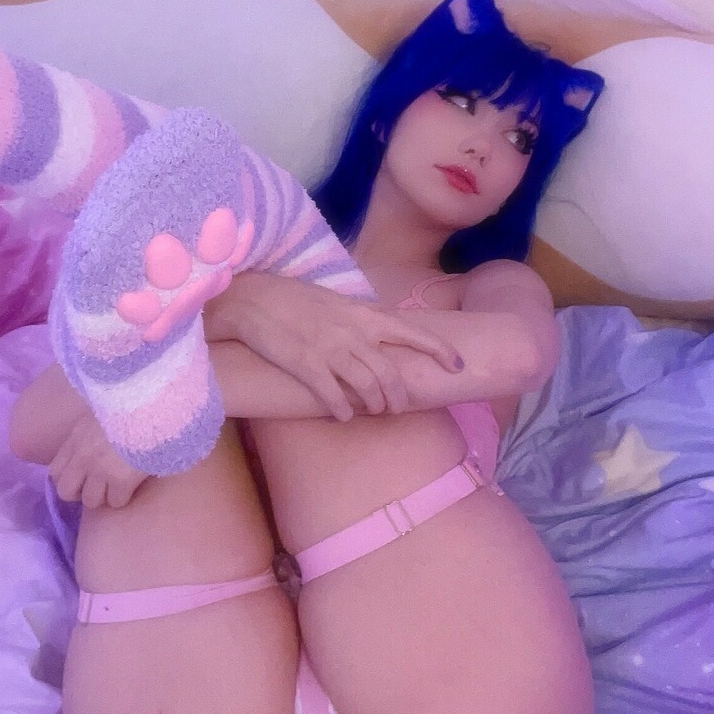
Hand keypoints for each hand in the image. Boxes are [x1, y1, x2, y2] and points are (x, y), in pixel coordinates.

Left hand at [48, 412, 150, 510]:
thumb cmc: (129, 405)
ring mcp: (100, 470)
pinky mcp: (121, 480)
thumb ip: (90, 433)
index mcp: (76, 439)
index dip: (68, 479)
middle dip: (80, 493)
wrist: (150, 406)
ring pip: (91, 501)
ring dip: (103, 497)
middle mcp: (82, 457)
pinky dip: (123, 497)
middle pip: (66, 491)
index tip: (82, 478)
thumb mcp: (100, 414)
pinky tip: (131, 487)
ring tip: (116, 488)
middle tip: (97, 488)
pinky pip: (115, 502)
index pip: (55, 472)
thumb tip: (92, 446)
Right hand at [208, 273, 462, 419]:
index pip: (413, 332)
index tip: (458, 366)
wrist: (254, 298)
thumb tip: (382, 340)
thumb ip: (362, 321)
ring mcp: (329, 349)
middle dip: (400, 396)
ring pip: (367, 387)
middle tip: (398, 408)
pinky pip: (333, 395)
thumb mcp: (338, 303)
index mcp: (364, 314)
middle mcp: (353, 332)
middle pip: (390, 373)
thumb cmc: (296, 300)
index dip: (439, 350)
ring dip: (376, 405)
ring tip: (373, 412)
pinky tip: (344, 416)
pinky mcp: (305, 364)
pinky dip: (342, 410)